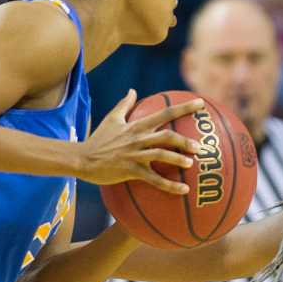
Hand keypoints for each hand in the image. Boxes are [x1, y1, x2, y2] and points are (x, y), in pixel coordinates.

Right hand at [79, 90, 203, 194]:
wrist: (82, 159)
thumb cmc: (98, 139)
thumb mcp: (111, 119)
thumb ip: (124, 105)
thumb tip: (132, 90)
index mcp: (137, 126)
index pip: (164, 113)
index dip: (184, 107)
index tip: (201, 103)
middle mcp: (138, 138)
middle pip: (167, 135)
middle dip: (185, 139)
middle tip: (200, 145)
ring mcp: (134, 155)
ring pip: (161, 155)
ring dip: (178, 159)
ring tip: (191, 164)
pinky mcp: (130, 171)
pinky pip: (154, 179)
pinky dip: (170, 185)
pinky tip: (184, 190)